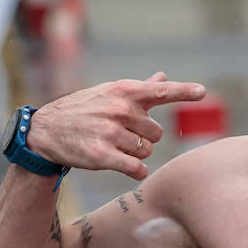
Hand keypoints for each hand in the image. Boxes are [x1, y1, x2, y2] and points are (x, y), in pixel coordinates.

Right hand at [28, 72, 205, 179]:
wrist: (46, 130)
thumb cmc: (84, 110)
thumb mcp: (109, 93)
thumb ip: (141, 90)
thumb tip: (163, 77)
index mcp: (124, 91)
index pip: (161, 91)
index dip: (184, 91)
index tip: (201, 91)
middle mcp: (119, 109)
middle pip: (157, 133)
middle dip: (144, 138)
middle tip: (121, 134)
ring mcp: (110, 132)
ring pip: (147, 152)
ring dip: (136, 154)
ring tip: (114, 146)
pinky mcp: (102, 155)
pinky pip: (137, 168)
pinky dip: (136, 170)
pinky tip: (126, 166)